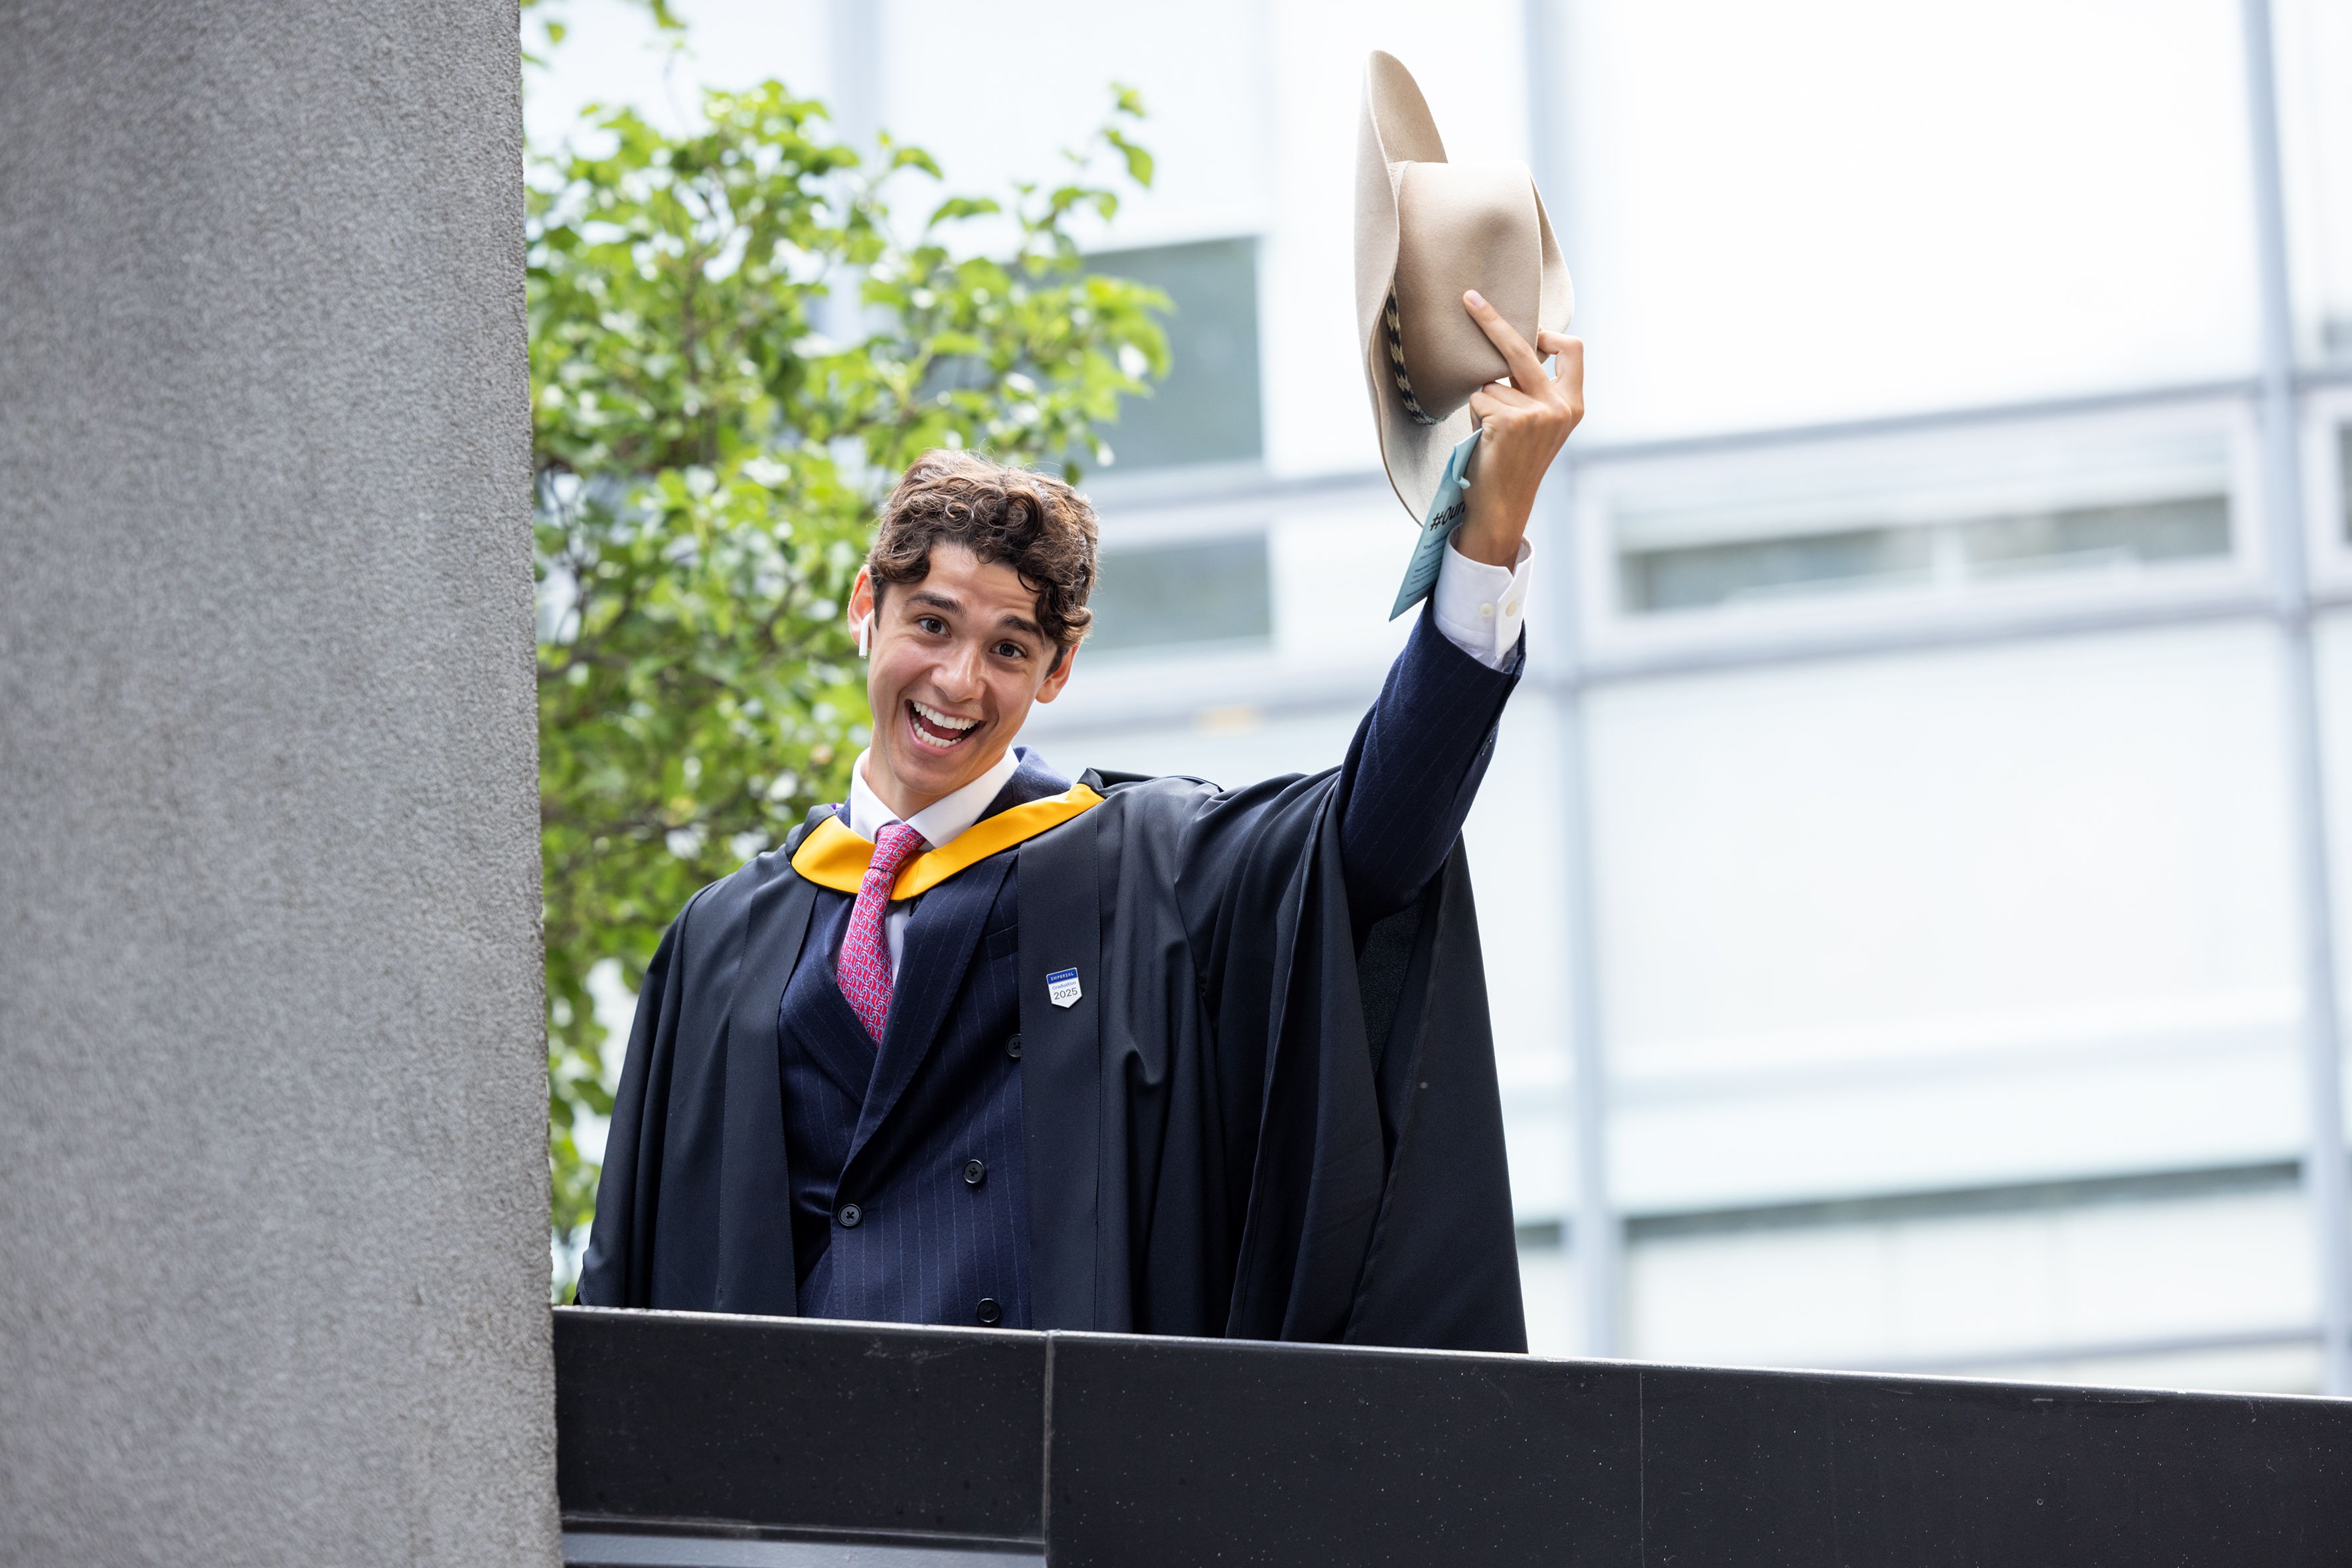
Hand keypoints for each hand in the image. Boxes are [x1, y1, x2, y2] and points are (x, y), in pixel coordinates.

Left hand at [1453, 289, 1583, 567]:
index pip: (1573, 349)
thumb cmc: (1514, 462)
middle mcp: (1561, 406)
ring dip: (1482, 403)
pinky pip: (1478, 398)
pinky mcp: (1510, 421)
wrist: (1504, 505)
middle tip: (1468, 298)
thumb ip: (1535, 390)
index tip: (1531, 330)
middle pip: (1523, 347)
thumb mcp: (1539, 423)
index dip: (1550, 336)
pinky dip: (1474, 415)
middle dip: (1491, 319)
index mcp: (1573, 404)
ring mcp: (1537, 413)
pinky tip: (1484, 439)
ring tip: (1491, 433)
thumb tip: (1511, 345)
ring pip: (1491, 382)